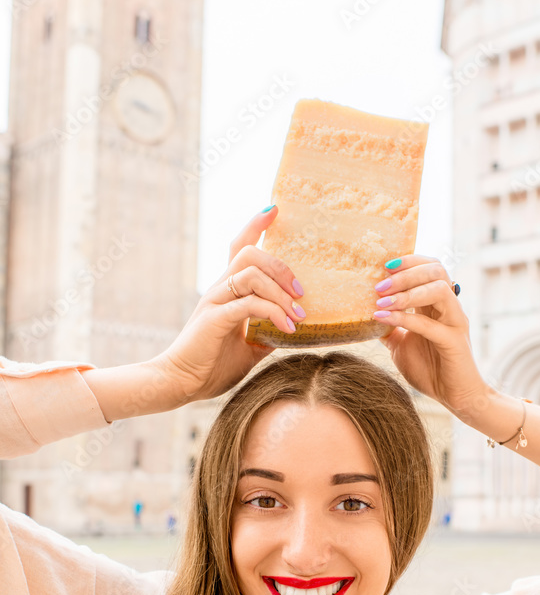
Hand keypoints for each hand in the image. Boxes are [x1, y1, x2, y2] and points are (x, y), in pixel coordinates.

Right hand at [150, 207, 305, 404]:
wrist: (182, 384)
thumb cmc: (213, 366)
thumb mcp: (251, 348)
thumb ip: (268, 332)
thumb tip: (294, 329)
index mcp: (227, 292)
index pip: (239, 247)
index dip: (255, 225)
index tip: (274, 209)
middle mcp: (220, 289)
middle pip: (250, 254)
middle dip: (281, 266)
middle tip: (301, 293)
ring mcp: (215, 302)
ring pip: (250, 274)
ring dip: (280, 291)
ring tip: (298, 315)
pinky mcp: (214, 319)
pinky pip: (248, 304)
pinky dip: (272, 313)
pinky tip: (286, 329)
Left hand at [373, 256, 486, 413]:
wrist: (454, 397)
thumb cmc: (431, 369)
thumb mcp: (401, 344)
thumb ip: (389, 328)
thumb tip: (367, 316)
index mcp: (437, 304)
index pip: (430, 267)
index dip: (408, 261)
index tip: (383, 267)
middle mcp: (449, 308)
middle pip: (436, 270)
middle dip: (405, 273)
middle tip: (378, 284)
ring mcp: (455, 323)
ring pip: (439, 289)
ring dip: (407, 291)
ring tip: (381, 300)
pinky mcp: (454, 341)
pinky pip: (430, 324)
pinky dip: (404, 318)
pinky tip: (383, 319)